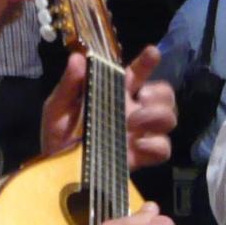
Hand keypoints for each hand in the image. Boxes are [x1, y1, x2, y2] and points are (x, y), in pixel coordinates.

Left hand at [40, 46, 176, 168]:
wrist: (56, 170)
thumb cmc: (57, 135)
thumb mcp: (57, 107)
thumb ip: (68, 84)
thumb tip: (78, 58)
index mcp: (114, 94)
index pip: (138, 73)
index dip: (148, 62)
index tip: (152, 53)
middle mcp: (132, 111)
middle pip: (165, 95)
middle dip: (160, 94)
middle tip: (141, 99)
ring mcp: (139, 134)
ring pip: (169, 118)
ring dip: (157, 116)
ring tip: (132, 123)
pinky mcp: (141, 157)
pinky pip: (164, 148)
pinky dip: (154, 145)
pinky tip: (136, 146)